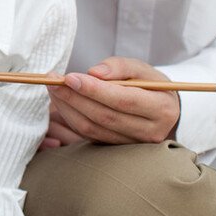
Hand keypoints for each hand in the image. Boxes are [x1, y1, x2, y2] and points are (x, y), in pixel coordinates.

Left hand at [44, 56, 180, 144]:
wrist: (160, 110)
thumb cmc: (150, 85)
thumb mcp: (142, 69)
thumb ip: (120, 66)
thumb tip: (94, 73)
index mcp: (162, 109)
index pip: (123, 100)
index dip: (94, 90)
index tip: (70, 77)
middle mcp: (150, 132)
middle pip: (105, 117)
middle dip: (75, 98)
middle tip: (53, 81)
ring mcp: (132, 145)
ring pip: (93, 129)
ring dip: (68, 108)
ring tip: (53, 88)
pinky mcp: (115, 148)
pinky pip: (88, 135)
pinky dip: (71, 117)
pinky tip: (61, 101)